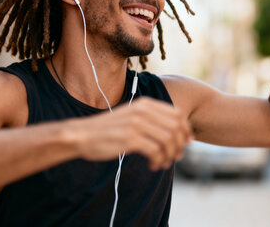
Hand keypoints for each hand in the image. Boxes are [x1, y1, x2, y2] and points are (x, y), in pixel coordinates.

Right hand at [69, 97, 192, 170]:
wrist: (83, 134)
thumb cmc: (108, 129)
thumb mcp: (131, 116)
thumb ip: (151, 119)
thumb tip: (176, 132)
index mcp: (145, 103)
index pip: (178, 115)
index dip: (186, 130)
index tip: (187, 144)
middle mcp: (143, 111)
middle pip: (176, 128)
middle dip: (179, 145)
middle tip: (175, 157)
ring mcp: (137, 124)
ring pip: (168, 141)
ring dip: (169, 156)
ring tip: (162, 163)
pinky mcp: (130, 138)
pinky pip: (156, 151)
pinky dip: (158, 161)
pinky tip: (152, 165)